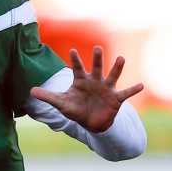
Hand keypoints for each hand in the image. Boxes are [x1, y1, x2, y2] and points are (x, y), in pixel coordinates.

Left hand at [29, 47, 143, 132]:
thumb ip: (48, 96)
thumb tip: (31, 91)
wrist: (91, 122)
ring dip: (117, 68)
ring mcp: (107, 89)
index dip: (75, 60)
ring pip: (112, 76)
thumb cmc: (76, 110)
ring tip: (121, 58)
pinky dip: (133, 89)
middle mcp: (95, 81)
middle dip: (97, 59)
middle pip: (96, 68)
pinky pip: (126, 93)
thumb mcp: (61, 104)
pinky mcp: (116, 99)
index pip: (77, 68)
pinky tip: (141, 85)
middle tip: (97, 48)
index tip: (71, 50)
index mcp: (81, 81)